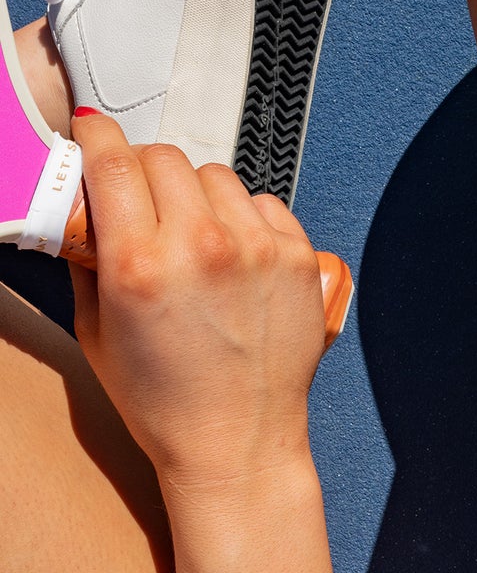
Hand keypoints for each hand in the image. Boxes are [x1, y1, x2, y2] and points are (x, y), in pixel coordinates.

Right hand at [69, 111, 327, 491]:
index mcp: (141, 263)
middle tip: (138, 196)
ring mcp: (257, 247)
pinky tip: (231, 251)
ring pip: (216, 175)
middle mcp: (202, 245)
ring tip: (189, 231)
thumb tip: (82, 207)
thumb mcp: (98, 331)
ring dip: (195, 192)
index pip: (115, 162)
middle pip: (165, 159)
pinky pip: (262, 203)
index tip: (93, 131)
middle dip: (142, 169)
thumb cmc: (163, 399)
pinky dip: (242, 216)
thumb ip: (88, 259)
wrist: (238, 440)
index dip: (99, 137)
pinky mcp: (298, 254)